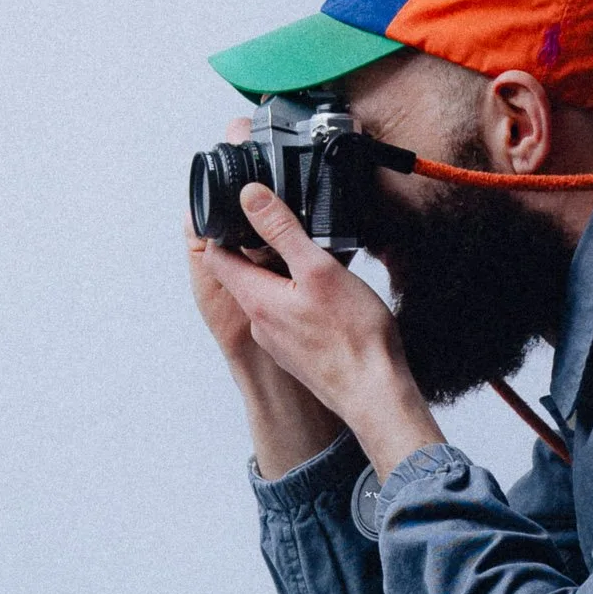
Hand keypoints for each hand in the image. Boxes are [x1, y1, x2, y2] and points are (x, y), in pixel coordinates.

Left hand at [200, 184, 443, 482]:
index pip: (216, 255)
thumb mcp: (318, 269)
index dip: (223, 228)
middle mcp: (260, 323)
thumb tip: (249, 197)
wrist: (376, 396)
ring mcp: (278, 344)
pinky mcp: (298, 357)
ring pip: (269, 298)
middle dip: (260, 250)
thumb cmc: (353, 339)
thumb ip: (281, 230)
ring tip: (317, 269)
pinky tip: (330, 304)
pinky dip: (301, 304)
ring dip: (285, 279)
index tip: (242, 212)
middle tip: (289, 234)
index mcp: (256, 298)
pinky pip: (290, 320)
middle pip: (243, 275)